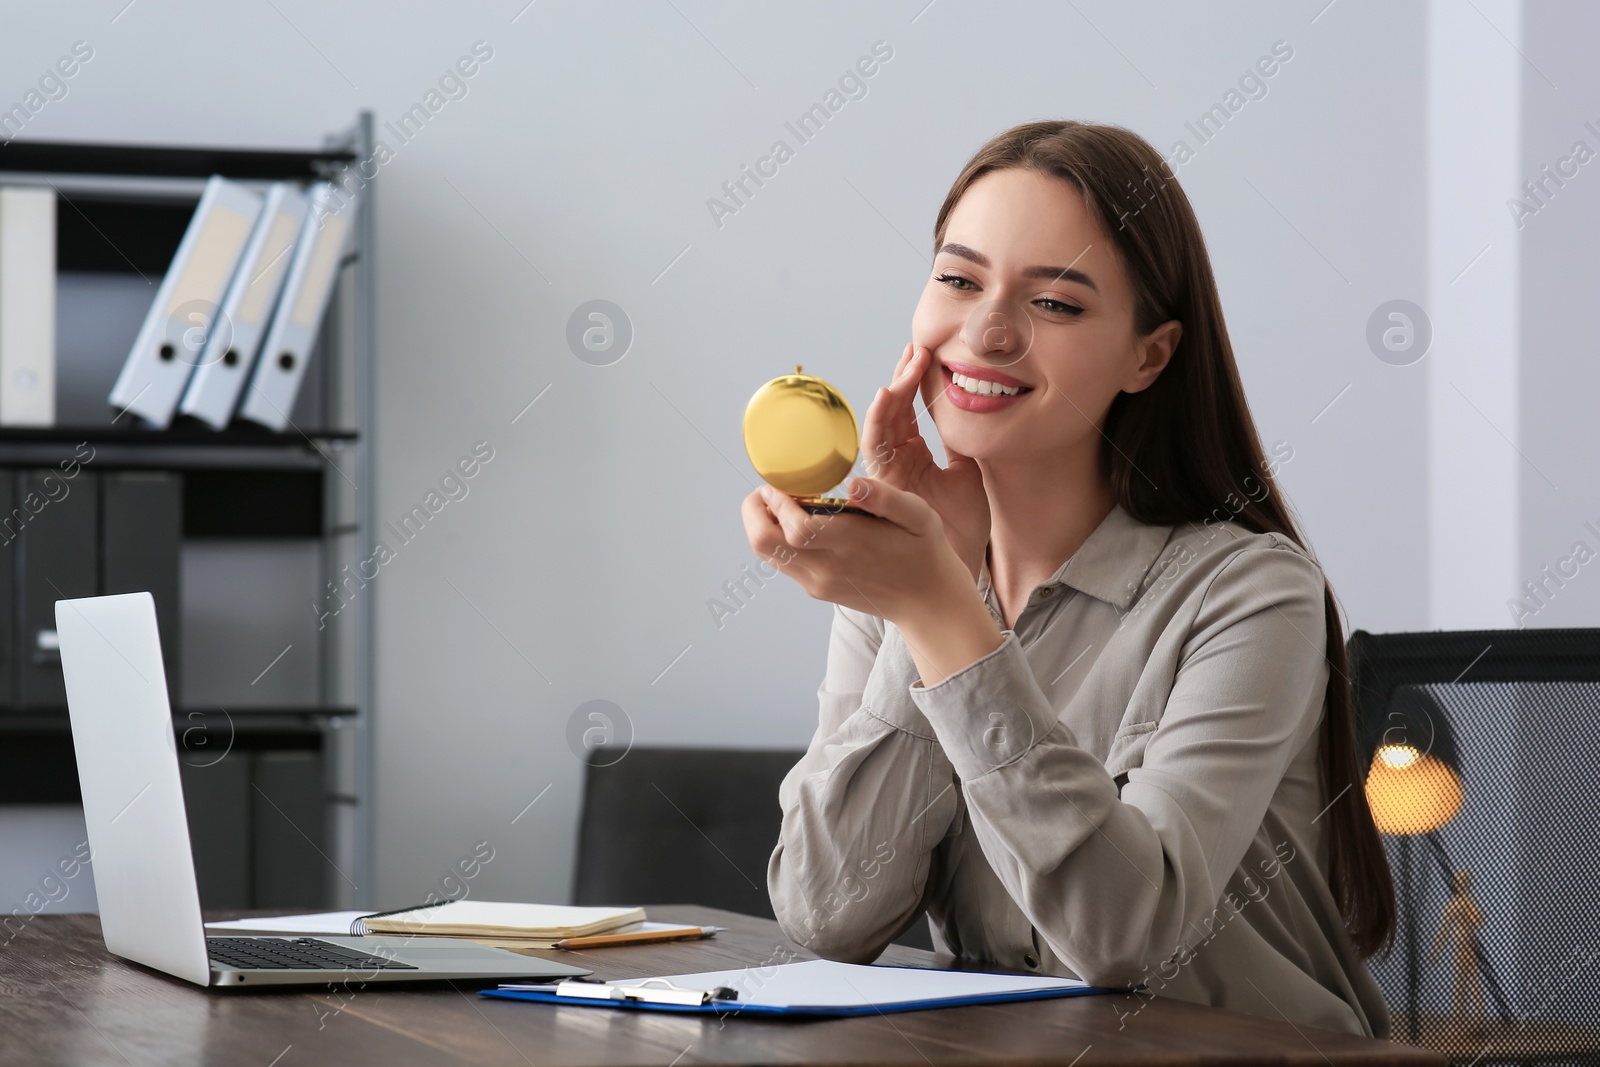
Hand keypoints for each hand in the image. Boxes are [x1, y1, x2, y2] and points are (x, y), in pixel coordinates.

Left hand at [741, 476, 1002, 683]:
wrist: (928, 603)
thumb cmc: (925, 551)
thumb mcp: (919, 515)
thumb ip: (885, 497)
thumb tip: (853, 483)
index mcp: (851, 544)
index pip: (794, 529)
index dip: (777, 504)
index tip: (779, 485)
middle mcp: (827, 568)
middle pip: (764, 544)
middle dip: (754, 514)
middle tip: (767, 492)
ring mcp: (818, 582)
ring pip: (768, 555)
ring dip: (763, 526)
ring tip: (781, 504)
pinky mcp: (816, 589)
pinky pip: (782, 563)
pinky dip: (779, 540)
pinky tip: (797, 523)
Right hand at [860, 344, 989, 581]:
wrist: (961, 565)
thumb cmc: (964, 528)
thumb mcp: (968, 474)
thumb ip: (960, 442)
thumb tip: (965, 405)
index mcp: (914, 457)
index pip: (908, 411)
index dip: (914, 381)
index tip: (924, 351)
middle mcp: (896, 463)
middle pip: (892, 413)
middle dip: (902, 379)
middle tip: (915, 349)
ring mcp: (887, 474)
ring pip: (881, 426)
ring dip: (892, 393)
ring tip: (905, 364)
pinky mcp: (883, 487)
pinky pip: (875, 447)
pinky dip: (879, 419)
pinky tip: (888, 394)